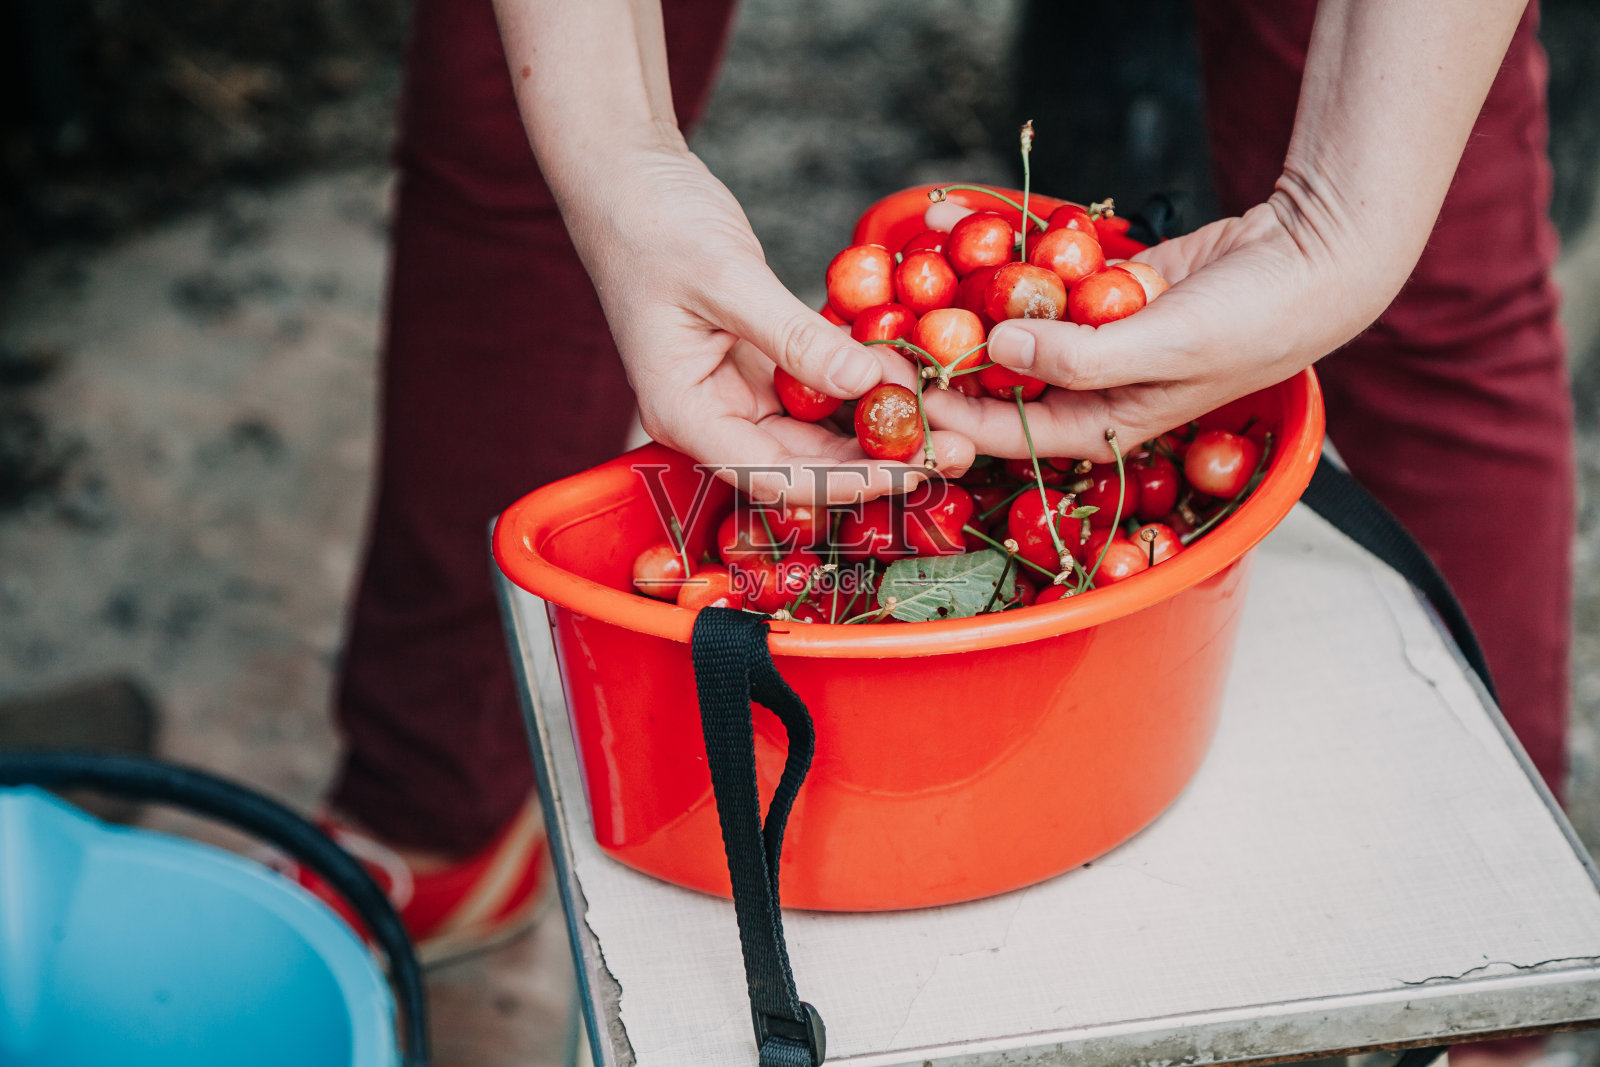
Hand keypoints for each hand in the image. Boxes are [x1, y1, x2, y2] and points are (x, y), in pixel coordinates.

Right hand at [563, 144, 974, 501]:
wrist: (627, 181)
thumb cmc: (653, 223)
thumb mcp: (725, 276)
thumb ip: (793, 336)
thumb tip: (866, 382)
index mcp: (684, 414)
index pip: (772, 476)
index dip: (845, 484)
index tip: (912, 471)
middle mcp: (710, 419)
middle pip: (802, 467)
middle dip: (877, 462)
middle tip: (955, 450)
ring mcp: (736, 396)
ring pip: (818, 436)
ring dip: (878, 431)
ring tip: (946, 420)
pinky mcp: (759, 369)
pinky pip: (820, 394)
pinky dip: (864, 389)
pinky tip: (912, 380)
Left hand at [923, 190, 1401, 461]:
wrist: (1316, 257)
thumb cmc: (1256, 324)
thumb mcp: (1165, 349)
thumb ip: (1081, 355)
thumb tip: (999, 344)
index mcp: (1103, 423)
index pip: (1008, 429)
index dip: (950, 414)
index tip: (898, 388)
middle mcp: (1092, 385)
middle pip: (1002, 376)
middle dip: (948, 353)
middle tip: (888, 327)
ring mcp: (1095, 332)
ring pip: (1016, 318)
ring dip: (969, 294)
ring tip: (912, 267)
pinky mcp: (1103, 285)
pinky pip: (1044, 273)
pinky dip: (1010, 253)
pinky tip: (962, 225)